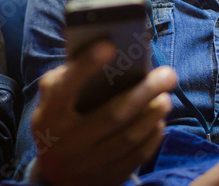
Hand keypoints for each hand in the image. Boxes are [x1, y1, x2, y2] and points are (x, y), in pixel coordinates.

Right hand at [30, 41, 176, 185]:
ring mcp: (87, 164)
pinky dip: (152, 137)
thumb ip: (65, 77)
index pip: (66, 87)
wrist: (52, 175)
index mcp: (50, 114)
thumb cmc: (57, 121)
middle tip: (168, 74)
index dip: (86, 65)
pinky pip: (136, 158)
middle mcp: (67, 141)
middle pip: (113, 115)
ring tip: (166, 97)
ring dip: (153, 115)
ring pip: (129, 138)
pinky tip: (159, 121)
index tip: (109, 45)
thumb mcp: (50, 100)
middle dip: (144, 92)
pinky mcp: (105, 179)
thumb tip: (101, 51)